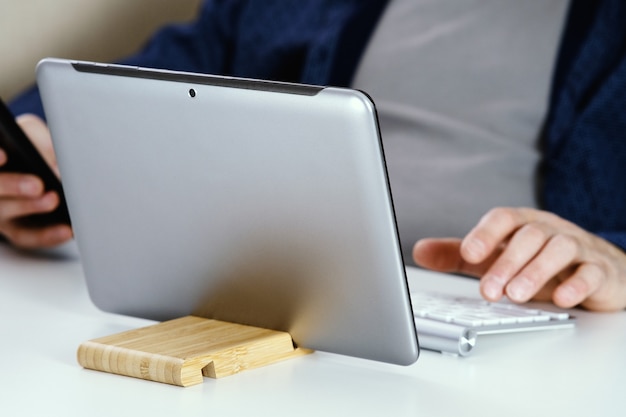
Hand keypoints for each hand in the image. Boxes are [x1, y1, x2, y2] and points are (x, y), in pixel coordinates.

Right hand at [0, 114, 71, 247]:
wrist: (45, 168)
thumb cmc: (35, 146)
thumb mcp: (34, 134)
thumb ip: (40, 142)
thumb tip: (56, 167)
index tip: (5, 156)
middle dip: (13, 186)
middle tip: (37, 185)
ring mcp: (1, 209)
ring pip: (7, 212)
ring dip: (30, 207)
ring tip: (53, 200)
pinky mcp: (16, 229)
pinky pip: (28, 236)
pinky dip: (48, 234)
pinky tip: (67, 229)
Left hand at [412, 207, 625, 311]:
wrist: (595, 270)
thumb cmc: (538, 261)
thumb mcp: (494, 256)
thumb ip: (458, 254)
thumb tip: (420, 251)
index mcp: (521, 223)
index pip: (503, 218)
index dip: (485, 234)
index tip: (468, 253)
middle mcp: (548, 230)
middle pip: (528, 236)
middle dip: (506, 263)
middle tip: (488, 290)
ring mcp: (577, 248)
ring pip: (560, 249)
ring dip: (536, 272)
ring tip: (516, 295)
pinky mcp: (600, 270)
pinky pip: (592, 272)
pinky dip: (577, 284)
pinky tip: (562, 298)